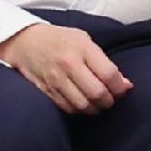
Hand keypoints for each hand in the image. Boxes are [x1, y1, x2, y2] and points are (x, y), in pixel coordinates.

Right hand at [0, 19, 129, 112]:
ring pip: (83, 105)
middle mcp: (68, 64)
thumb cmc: (60, 40)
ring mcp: (55, 79)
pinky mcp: (46, 91)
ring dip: (95, 108)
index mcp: (82, 48)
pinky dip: (79, 110)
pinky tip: (83, 103)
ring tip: (98, 103)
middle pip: (97, 93)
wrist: (25, 42)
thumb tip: (125, 84)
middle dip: (109, 101)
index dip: (120, 87)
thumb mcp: (84, 40)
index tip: (123, 89)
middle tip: (111, 99)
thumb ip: (104, 61)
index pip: (109, 74)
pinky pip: (68, 108)